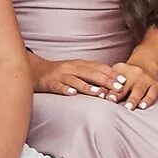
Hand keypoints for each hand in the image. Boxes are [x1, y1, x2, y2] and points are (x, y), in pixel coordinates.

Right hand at [34, 58, 156, 106]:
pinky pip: (57, 86)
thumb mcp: (77, 70)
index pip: (98, 67)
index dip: (111, 73)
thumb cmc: (59, 73)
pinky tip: (72, 93)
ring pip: (75, 80)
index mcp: (79, 64)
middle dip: (105, 80)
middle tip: (118, 88)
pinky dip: (65, 89)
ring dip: (87, 86)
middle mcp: (71, 68)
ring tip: (99, 92)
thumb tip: (112, 82)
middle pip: (90, 73)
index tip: (124, 80)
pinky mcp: (48, 82)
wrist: (34, 70)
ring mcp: (60, 75)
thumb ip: (91, 74)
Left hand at [109, 62, 157, 108]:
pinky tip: (143, 106)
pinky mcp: (155, 85)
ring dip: (133, 99)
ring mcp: (146, 80)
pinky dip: (148, 100)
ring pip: (139, 90)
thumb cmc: (127, 75)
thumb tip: (98, 94)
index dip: (108, 88)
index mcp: (122, 70)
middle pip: (126, 86)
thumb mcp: (116, 74)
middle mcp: (135, 74)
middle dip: (119, 94)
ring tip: (129, 107)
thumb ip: (107, 84)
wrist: (146, 65)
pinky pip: (152, 93)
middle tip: (112, 100)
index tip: (105, 96)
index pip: (114, 81)